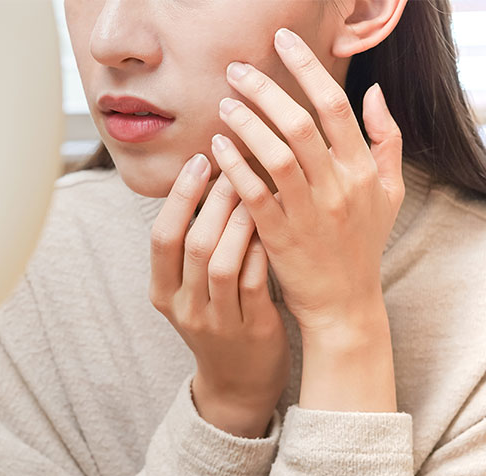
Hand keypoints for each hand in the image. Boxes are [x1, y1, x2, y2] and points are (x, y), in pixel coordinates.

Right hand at [149, 155, 290, 437]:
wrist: (237, 382)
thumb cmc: (216, 320)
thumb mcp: (189, 290)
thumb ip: (190, 247)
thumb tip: (205, 180)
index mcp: (162, 292)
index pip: (161, 237)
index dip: (179, 196)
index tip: (199, 161)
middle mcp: (185, 308)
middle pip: (194, 244)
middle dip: (214, 199)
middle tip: (236, 162)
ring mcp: (217, 321)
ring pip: (223, 263)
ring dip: (239, 221)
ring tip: (255, 187)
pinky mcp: (252, 330)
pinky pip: (254, 283)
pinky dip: (261, 249)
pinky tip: (274, 223)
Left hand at [210, 27, 404, 336]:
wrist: (344, 302)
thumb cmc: (361, 244)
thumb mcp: (389, 192)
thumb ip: (387, 140)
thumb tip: (375, 92)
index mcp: (363, 171)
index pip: (335, 107)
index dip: (307, 69)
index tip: (281, 42)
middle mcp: (338, 187)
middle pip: (301, 125)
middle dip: (266, 90)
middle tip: (237, 70)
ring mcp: (310, 213)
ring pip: (276, 156)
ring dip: (248, 125)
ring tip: (224, 104)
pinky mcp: (281, 237)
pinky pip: (255, 194)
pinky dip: (235, 167)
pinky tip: (217, 147)